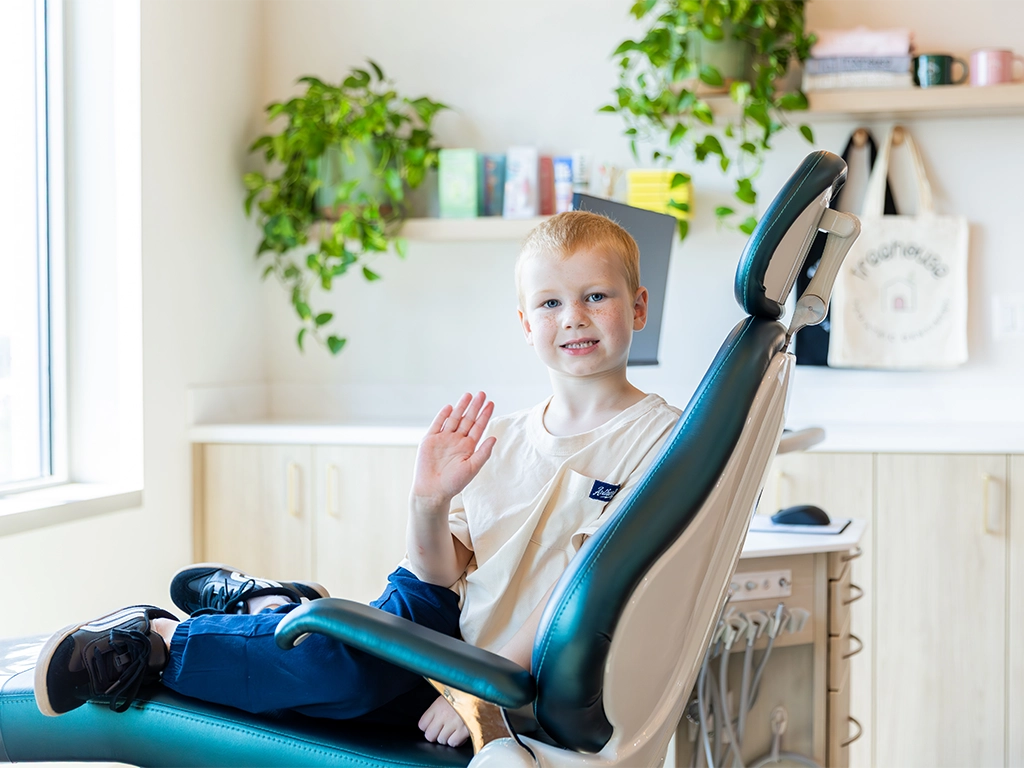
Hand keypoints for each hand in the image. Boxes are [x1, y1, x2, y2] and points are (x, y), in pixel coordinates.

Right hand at [412, 392, 495, 506]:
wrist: (432, 491)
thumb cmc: (453, 484)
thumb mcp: (472, 468)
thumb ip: (483, 453)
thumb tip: (494, 438)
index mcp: (468, 447)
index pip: (478, 427)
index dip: (484, 415)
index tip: (491, 404)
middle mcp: (456, 441)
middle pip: (467, 420)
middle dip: (475, 407)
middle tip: (482, 394)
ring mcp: (443, 439)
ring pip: (454, 419)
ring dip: (461, 407)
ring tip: (468, 395)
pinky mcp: (430, 440)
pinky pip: (437, 425)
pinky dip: (443, 416)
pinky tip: (450, 407)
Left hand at [418, 694, 469, 746]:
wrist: (481, 690)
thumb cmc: (466, 690)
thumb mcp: (449, 693)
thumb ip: (439, 706)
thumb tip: (433, 716)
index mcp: (437, 705)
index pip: (422, 724)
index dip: (427, 726)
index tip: (432, 725)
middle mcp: (443, 715)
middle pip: (430, 736)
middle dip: (435, 735)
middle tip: (442, 730)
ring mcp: (453, 724)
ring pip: (442, 741)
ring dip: (447, 738)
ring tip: (453, 730)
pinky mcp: (464, 731)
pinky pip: (454, 743)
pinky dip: (457, 740)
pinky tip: (460, 733)